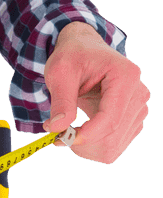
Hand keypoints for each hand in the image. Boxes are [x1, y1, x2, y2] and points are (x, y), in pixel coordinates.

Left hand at [42, 21, 149, 163]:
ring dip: (87, 147)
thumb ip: (60, 100)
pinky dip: (94, 146)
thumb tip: (57, 128)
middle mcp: (139, 94)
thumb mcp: (60, 72)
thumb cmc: (73, 56)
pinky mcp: (133, 120)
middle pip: (113, 137)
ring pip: (114, 147)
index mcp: (125, 76)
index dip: (86, 135)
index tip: (60, 138)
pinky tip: (80, 130)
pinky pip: (115, 146)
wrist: (85, 50)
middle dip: (83, 143)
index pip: (110, 119)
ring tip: (67, 129)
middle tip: (57, 134)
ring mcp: (139, 108)